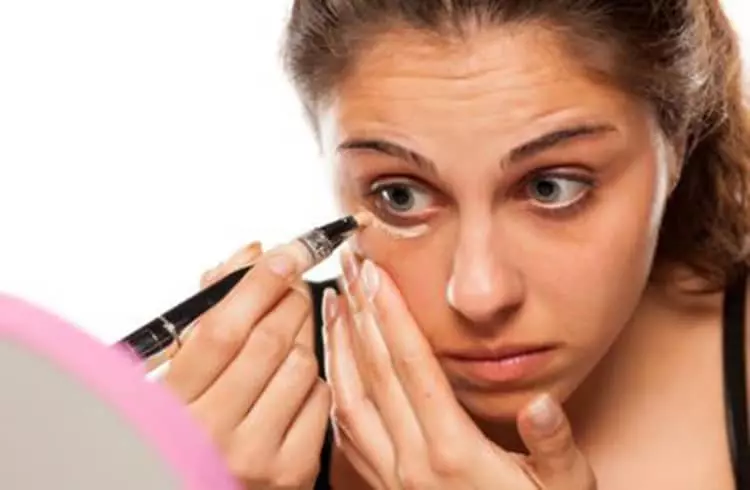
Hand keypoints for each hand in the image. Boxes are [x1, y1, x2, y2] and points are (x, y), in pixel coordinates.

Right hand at [162, 242, 329, 488]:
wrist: (194, 487)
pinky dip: (313, 381)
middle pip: (270, 341)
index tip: (284, 255)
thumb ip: (206, 312)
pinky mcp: (292, 472)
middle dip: (289, 300)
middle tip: (291, 286)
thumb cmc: (184, 428)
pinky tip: (292, 386)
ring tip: (284, 343)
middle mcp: (212, 435)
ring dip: (301, 341)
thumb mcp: (176, 371)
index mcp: (171, 405)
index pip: (223, 329)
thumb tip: (251, 257)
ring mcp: (256, 456)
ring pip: (303, 365)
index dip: (258, 284)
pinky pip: (322, 399)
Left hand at [322, 247, 595, 489]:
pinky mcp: (383, 487)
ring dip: (339, 346)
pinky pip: (346, 432)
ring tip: (334, 302)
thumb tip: (541, 407)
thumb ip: (555, 448)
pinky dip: (336, 389)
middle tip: (350, 267)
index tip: (376, 275)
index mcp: (455, 454)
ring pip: (349, 400)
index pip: (413, 369)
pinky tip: (336, 364)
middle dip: (359, 313)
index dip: (392, 317)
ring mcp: (391, 477)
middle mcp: (413, 464)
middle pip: (375, 374)